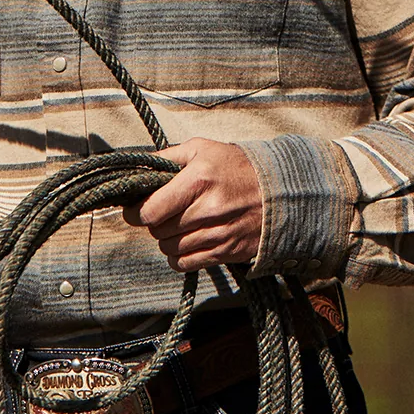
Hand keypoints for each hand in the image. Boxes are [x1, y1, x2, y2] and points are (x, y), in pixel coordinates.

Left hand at [122, 138, 262, 271]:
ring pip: (169, 248)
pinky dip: (178, 256)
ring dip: (167, 238)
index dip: (136, 211)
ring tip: (177, 224)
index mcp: (198, 180)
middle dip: (154, 222)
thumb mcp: (202, 149)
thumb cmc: (235, 166)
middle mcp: (207, 209)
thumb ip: (167, 156)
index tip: (134, 209)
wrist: (278, 192)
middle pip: (158, 230)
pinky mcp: (224, 253)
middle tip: (162, 212)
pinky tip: (186, 241)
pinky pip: (184, 264)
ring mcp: (217, 234)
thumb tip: (137, 168)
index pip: (151, 210)